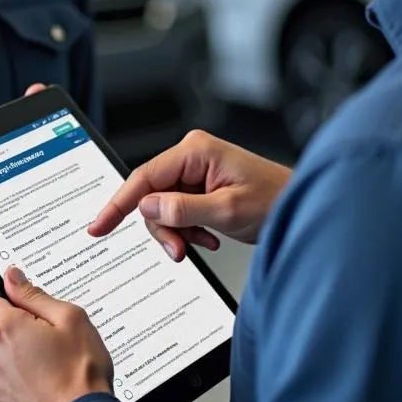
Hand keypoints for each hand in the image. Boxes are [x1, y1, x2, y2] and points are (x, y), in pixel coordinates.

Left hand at [0, 267, 112, 401]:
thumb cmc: (81, 372)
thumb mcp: (69, 317)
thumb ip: (34, 294)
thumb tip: (12, 278)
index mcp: (4, 329)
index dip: (9, 299)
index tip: (25, 305)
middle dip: (20, 331)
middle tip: (50, 339)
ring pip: (3, 361)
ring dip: (20, 359)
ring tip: (53, 367)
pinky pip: (8, 387)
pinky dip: (23, 385)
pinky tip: (47, 387)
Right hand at [89, 130, 292, 259]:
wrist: (301, 208)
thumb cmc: (276, 201)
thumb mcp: (227, 211)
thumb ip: (183, 210)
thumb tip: (147, 208)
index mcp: (196, 151)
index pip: (144, 177)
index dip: (118, 204)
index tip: (99, 226)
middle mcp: (192, 155)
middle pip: (152, 195)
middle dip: (163, 227)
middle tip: (179, 250)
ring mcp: (196, 170)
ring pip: (164, 207)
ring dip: (178, 231)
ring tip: (200, 243)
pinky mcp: (201, 185)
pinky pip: (178, 210)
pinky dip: (189, 229)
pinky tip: (209, 236)